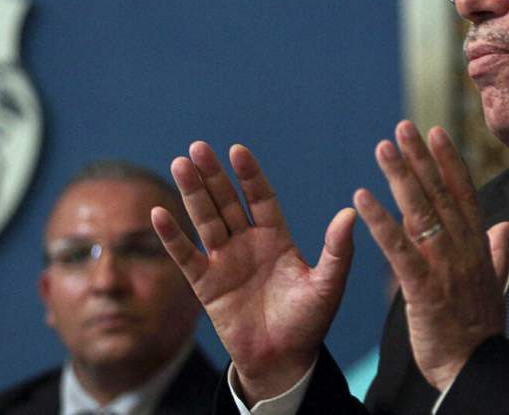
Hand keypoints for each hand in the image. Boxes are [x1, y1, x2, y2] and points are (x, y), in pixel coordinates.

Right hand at [151, 141, 356, 402]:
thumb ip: (337, 250)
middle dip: (213, 175)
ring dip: (192, 193)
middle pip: (226, 201)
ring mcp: (224, 261)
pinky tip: (159, 213)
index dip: (249, 175)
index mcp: (276, 238)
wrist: (283, 361)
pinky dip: (172, 236)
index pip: (260, 198)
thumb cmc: (309, 322)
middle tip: (198, 147)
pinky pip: (185, 256)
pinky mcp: (206, 284)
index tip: (237, 151)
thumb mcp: (327, 284)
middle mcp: (247, 243)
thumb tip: (349, 213)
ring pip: (205, 220)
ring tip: (179, 164)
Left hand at [354, 121, 508, 390]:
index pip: (463, 194)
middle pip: (439, 194)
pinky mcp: (423, 287)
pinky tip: (363, 198)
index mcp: (476, 247)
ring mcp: (443, 266)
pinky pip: (398, 248)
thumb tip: (505, 227)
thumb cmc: (479, 331)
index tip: (436, 132)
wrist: (474, 369)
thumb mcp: (493, 284)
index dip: (448, 161)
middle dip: (420, 158)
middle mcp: (462, 249)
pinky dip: (380, 221)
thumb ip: (496, 252)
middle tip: (403, 127)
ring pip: (420, 212)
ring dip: (400, 177)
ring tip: (383, 148)